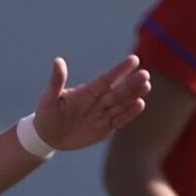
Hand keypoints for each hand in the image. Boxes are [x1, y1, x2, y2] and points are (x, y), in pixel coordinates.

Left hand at [32, 54, 151, 150]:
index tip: (133, 60)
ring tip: (147, 85)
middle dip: (131, 84)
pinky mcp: (105, 128)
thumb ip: (56, 81)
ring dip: (134, 95)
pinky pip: (119, 120)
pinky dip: (129, 113)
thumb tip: (58, 61)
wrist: (49, 136)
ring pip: (121, 104)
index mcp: (86, 92)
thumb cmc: (47, 114)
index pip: (105, 79)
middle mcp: (97, 101)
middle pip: (117, 91)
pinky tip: (140, 104)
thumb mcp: (49, 98)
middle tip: (145, 74)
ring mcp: (102, 114)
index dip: (119, 70)